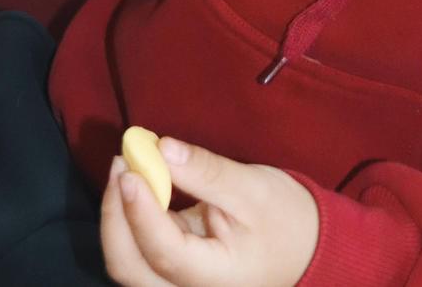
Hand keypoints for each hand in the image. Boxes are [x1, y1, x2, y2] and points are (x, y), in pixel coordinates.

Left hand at [102, 139, 318, 286]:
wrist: (305, 247)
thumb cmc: (285, 219)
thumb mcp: (253, 188)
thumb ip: (206, 172)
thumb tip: (161, 148)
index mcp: (213, 279)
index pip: (164, 252)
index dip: (140, 212)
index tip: (130, 169)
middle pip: (130, 266)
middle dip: (116, 213)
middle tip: (122, 160)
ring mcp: (176, 284)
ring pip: (128, 261)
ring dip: (119, 215)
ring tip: (127, 166)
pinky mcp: (172, 269)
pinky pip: (139, 250)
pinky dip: (131, 217)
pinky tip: (138, 183)